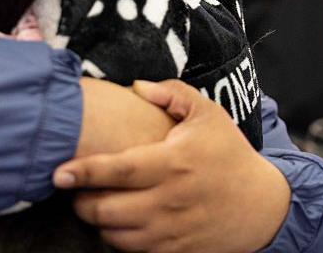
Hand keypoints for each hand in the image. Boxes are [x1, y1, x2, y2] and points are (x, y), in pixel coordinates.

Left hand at [54, 80, 290, 252]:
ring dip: (96, 222)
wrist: (262, 206)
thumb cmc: (229, 155)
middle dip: (80, 202)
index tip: (59, 172)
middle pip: (106, 210)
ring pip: (114, 236)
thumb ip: (172, 94)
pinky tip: (117, 222)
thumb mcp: (208, 114)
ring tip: (93, 203)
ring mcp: (172, 232)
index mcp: (173, 164)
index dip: (84, 172)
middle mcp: (169, 201)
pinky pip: (133, 252)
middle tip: (74, 188)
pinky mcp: (175, 252)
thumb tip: (136, 86)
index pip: (119, 170)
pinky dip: (117, 239)